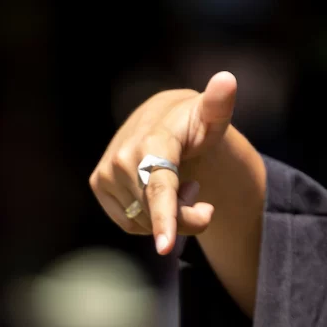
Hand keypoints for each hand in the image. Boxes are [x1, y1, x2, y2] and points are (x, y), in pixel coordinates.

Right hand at [89, 71, 238, 254]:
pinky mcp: (99, 183)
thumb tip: (227, 79)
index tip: (165, 247)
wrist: (160, 120)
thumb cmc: (192, 123)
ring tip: (178, 186)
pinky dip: (148, 218)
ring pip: (143, 222)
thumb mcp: (211, 117)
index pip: (160, 187)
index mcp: (152, 142)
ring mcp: (107, 171)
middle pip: (159, 212)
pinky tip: (156, 194)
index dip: (164, 217)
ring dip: (168, 216)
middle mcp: (123, 157)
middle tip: (199, 195)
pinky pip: (129, 223)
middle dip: (186, 216)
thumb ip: (219, 105)